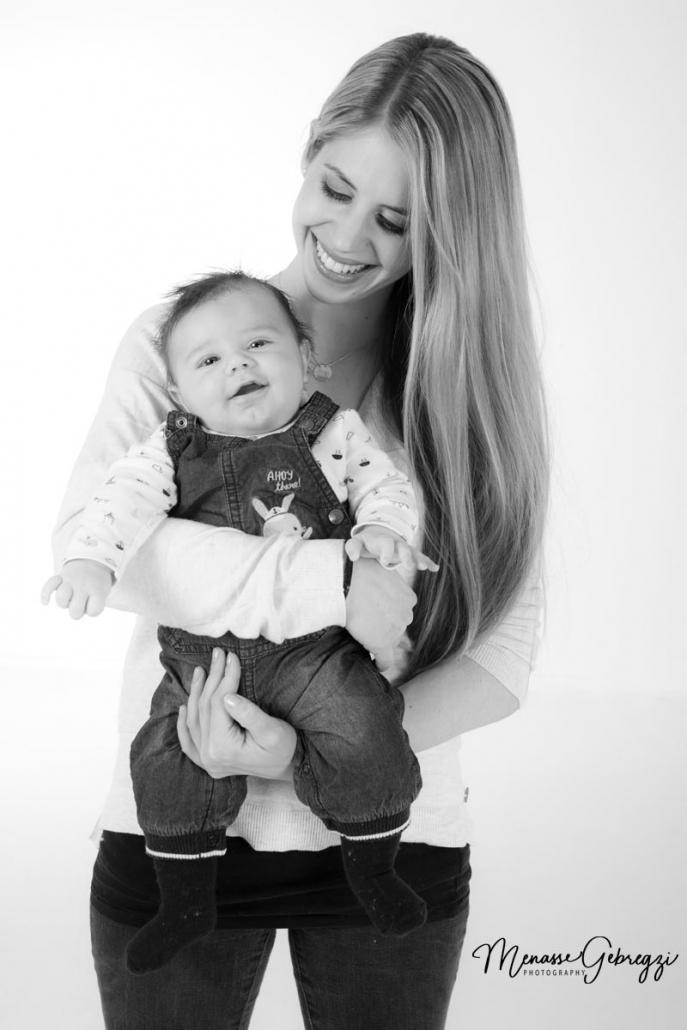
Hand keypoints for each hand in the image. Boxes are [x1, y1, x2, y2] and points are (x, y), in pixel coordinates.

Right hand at [41, 560, 113, 618]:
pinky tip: (46, 603)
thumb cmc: (96, 584)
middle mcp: (83, 585)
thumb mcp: (103, 593)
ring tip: (69, 599)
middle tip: (80, 604)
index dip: (92, 611)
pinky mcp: (60, 577)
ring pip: (61, 598)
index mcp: (96, 590)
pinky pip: (49, 585)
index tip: (94, 603)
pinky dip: (45, 594)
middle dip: (76, 613)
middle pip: (75, 609)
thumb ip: (94, 605)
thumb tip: (75, 614)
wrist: (92, 561)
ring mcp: (70, 581)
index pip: (94, 610)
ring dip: (63, 603)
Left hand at [177, 648, 296, 780]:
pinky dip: (184, 724)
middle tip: (218, 655)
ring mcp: (206, 762)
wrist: (288, 766)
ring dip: (196, 694)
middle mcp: (210, 757)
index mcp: (224, 749)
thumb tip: (227, 696)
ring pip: (194, 721)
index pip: (219, 704)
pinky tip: (183, 707)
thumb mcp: (272, 729)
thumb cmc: (284, 747)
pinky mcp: (208, 762)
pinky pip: (189, 742)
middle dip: (212, 679)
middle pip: (205, 710)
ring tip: (201, 671)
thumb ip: (249, 714)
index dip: (225, 678)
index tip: (232, 657)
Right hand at [345, 557, 417, 655]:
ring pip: (391, 642)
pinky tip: (374, 665)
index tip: (376, 614)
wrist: (347, 581)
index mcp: (408, 597)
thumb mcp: (380, 570)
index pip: (401, 611)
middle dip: (385, 627)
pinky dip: (380, 664)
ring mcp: (396, 630)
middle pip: (397, 627)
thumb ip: (385, 581)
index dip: (388, 613)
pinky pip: (386, 660)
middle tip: (367, 624)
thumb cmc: (359, 570)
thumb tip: (377, 581)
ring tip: (365, 640)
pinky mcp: (382, 643)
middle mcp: (407, 614)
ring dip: (380, 642)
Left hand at [346, 526, 438, 571]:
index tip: (384, 562)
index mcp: (381, 539)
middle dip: (405, 555)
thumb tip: (353, 557)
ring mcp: (403, 547)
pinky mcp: (409, 552)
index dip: (386, 552)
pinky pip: (419, 556)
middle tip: (408, 566)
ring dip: (417, 559)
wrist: (377, 532)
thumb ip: (352, 547)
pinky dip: (427, 561)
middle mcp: (394, 541)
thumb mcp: (357, 542)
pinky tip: (434, 568)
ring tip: (422, 567)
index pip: (385, 543)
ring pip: (412, 551)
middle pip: (402, 546)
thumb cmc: (366, 542)